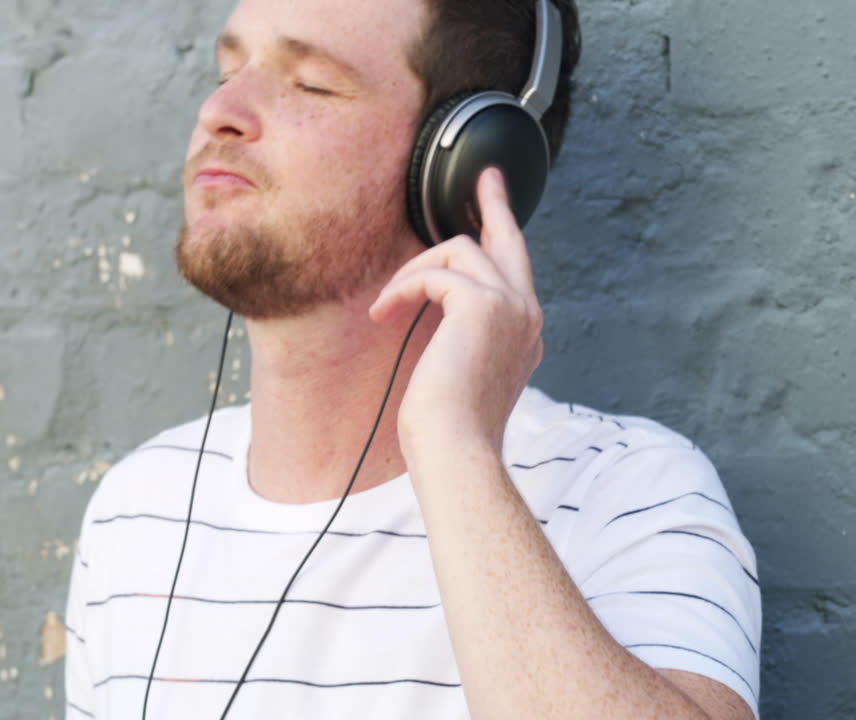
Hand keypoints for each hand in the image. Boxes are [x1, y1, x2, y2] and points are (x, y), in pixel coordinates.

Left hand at [369, 167, 543, 458]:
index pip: (514, 273)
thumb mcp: (460, 374)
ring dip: (412, 272)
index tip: (494, 214)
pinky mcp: (482, 304)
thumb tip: (440, 310)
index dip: (501, 240)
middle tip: (485, 178)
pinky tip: (382, 312)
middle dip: (497, 203)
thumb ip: (463, 338)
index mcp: (524, 333)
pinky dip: (402, 288)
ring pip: (459, 250)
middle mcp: (527, 314)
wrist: (456, 448)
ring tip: (386, 304)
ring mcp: (511, 306)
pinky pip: (433, 272)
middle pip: (510, 241)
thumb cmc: (449, 426)